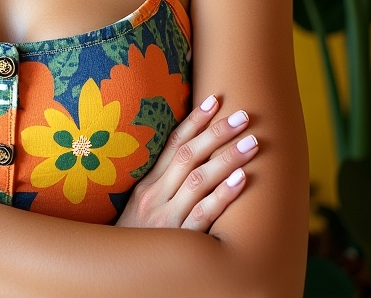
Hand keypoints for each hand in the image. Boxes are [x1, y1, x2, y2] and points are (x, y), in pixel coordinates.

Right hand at [115, 94, 258, 230]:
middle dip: (217, 132)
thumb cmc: (136, 238)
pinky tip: (241, 180)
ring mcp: (167, 216)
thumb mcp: (142, 205)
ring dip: (227, 158)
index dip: (196, 120)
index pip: (173, 143)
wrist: (117, 272)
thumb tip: (191, 156)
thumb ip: (163, 183)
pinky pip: (203, 214)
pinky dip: (222, 195)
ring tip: (252, 142)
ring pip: (198, 179)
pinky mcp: (178, 239)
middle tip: (244, 116)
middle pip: (188, 155)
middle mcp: (156, 194)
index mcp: (148, 182)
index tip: (216, 99)